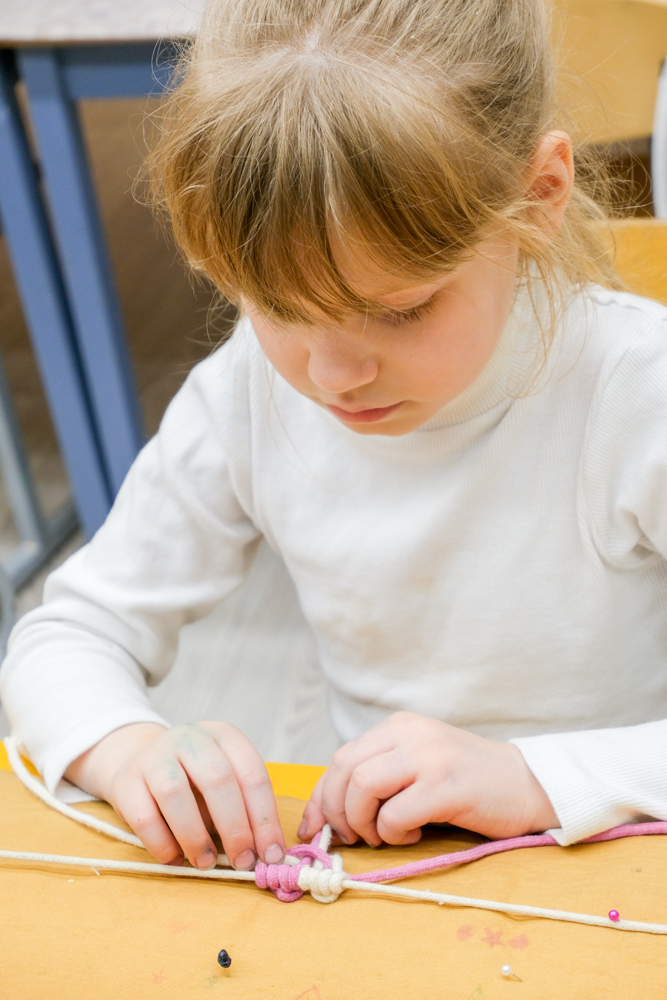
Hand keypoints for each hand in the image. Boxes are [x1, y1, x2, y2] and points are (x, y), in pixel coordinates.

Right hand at [65, 721, 285, 870]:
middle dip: (236, 828)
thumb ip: (243, 810)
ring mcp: (155, 756)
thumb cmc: (194, 781)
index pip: (253, 775)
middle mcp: (191, 738)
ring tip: (206, 863)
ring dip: (196, 837)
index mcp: (224, 736)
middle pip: (218, 780)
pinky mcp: (126, 781)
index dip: (265, 818)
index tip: (271, 855)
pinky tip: (175, 859)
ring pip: (175, 793)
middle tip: (243, 862)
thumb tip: (264, 852)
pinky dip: (162, 844)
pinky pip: (144, 817)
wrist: (138, 763)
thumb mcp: (224, 783)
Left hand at [299, 712, 558, 845]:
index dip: (321, 797)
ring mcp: (429, 756)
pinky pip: (396, 813)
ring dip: (363, 822)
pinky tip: (416, 833)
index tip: (314, 828)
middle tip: (353, 837)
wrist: (527, 784)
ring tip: (385, 835)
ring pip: (363, 786)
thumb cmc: (466, 783)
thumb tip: (327, 815)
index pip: (340, 758)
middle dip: (337, 811)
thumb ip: (378, 778)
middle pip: (344, 769)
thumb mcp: (417, 766)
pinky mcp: (447, 785)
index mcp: (398, 726)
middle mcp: (409, 733)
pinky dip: (395, 832)